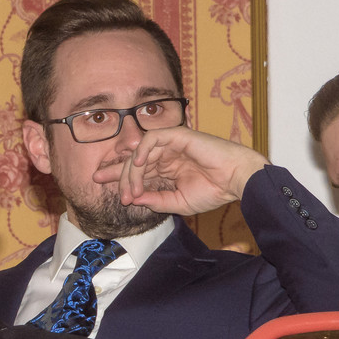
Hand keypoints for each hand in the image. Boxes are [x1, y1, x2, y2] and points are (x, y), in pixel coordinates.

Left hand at [92, 127, 268, 215]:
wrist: (237, 181)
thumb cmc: (214, 191)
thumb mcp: (178, 203)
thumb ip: (156, 201)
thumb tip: (133, 200)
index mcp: (166, 169)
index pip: (137, 171)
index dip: (119, 178)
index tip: (100, 186)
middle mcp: (167, 155)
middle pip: (134, 160)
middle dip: (117, 173)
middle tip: (109, 187)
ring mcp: (172, 145)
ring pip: (140, 152)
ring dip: (131, 171)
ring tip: (130, 189)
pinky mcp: (179, 136)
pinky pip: (153, 138)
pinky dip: (143, 150)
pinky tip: (138, 165)